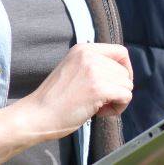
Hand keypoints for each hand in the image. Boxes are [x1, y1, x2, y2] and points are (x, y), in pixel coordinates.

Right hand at [14, 43, 133, 140]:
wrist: (36, 116)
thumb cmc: (54, 100)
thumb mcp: (74, 70)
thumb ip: (94, 66)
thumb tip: (123, 73)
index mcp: (83, 49)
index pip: (120, 52)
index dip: (125, 69)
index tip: (116, 84)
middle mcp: (90, 55)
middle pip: (124, 71)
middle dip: (117, 89)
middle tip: (99, 102)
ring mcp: (94, 71)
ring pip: (127, 85)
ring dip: (117, 100)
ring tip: (97, 107)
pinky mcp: (98, 88)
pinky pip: (126, 96)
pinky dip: (118, 107)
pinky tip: (100, 113)